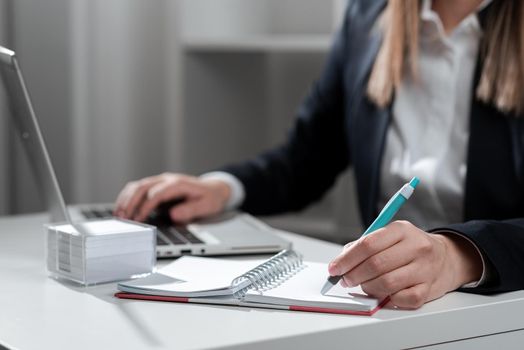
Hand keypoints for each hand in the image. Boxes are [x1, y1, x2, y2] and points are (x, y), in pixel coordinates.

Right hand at [114, 173, 230, 222]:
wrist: (213, 189)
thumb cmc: (210, 198)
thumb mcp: (207, 206)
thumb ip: (191, 210)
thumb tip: (173, 215)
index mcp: (179, 184)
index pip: (157, 193)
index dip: (146, 206)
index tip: (139, 219)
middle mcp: (167, 180)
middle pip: (144, 186)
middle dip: (131, 202)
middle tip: (123, 218)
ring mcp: (161, 182)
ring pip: (138, 186)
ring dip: (126, 199)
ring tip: (119, 214)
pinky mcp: (156, 187)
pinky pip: (139, 189)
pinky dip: (128, 197)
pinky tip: (122, 208)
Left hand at [328, 221, 482, 308]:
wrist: (446, 258)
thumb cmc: (410, 248)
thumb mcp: (390, 237)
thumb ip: (365, 246)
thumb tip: (341, 262)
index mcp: (402, 230)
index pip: (368, 244)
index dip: (347, 259)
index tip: (335, 268)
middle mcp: (416, 247)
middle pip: (376, 264)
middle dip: (354, 275)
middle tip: (346, 280)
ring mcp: (424, 268)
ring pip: (387, 283)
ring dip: (368, 287)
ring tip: (364, 285)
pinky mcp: (429, 288)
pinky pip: (402, 299)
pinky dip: (388, 299)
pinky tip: (385, 293)